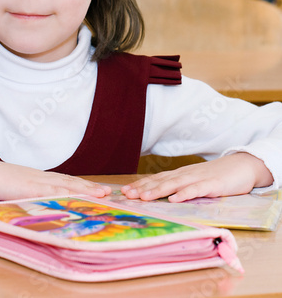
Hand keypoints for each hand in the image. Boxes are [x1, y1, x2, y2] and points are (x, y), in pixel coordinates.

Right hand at [0, 155, 111, 200]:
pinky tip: (75, 199)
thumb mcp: (15, 188)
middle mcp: (40, 177)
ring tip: (101, 194)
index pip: (65, 181)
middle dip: (89, 187)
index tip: (97, 190)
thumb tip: (37, 203)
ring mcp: (35, 181)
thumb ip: (28, 193)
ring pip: (65, 185)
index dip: (82, 186)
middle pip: (70, 181)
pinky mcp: (27, 187)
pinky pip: (49, 192)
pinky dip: (64, 196)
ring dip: (84, 189)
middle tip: (108, 192)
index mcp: (38, 178)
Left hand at [121, 152, 273, 202]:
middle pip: (160, 181)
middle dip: (142, 188)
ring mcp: (198, 179)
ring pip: (174, 184)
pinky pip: (197, 189)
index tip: (124, 192)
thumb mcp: (194, 181)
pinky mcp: (212, 184)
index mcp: (180, 175)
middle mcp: (185, 175)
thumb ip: (179, 187)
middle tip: (126, 195)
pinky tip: (175, 199)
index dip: (140, 185)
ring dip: (158, 190)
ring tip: (143, 197)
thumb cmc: (216, 176)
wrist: (241, 166)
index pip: (156, 180)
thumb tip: (161, 195)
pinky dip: (185, 194)